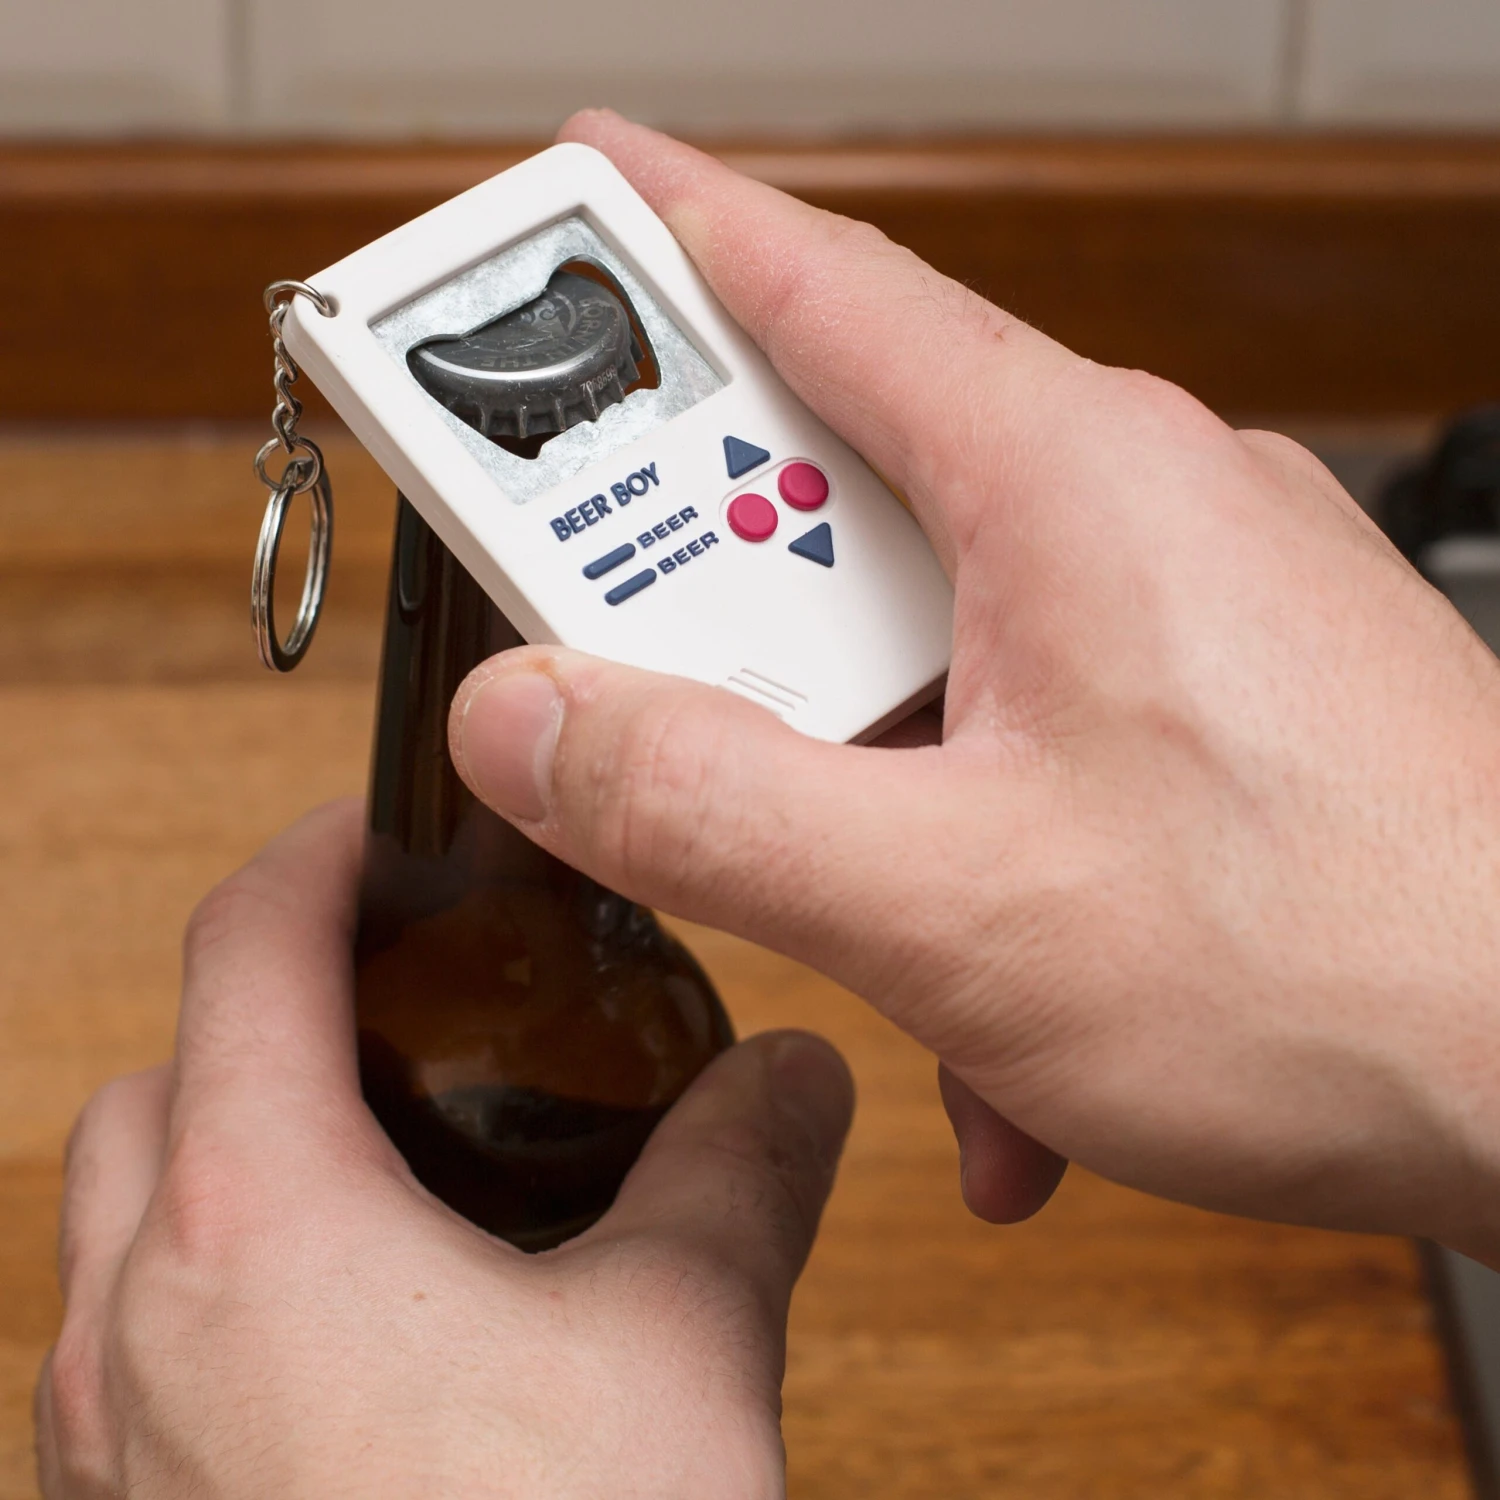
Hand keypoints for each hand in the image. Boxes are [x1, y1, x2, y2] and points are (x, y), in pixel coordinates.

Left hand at [37, 802, 852, 1498]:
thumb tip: (798, 1077)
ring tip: (377, 1179)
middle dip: (262, 1015)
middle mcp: (132, 1336)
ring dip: (221, 1162)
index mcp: (257, 1232)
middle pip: (154, 1082)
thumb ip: (742, 1173)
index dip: (315, 865)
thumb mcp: (682, 1346)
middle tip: (397, 1018)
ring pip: (115, 1229)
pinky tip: (343, 1357)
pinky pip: (115, 1367)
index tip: (381, 843)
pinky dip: (203, 1302)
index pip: (245, 952)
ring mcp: (100, 1462)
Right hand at [449, 111, 1499, 1263]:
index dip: (669, 228)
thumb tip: (535, 719)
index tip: (571, 189)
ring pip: (931, 636)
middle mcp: (1135, 505)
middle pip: (851, 484)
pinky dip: (965, 850)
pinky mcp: (1209, 700)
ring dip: (856, 779)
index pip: (819, 284)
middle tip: (618, 665)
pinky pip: (1026, 727)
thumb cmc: (1346, 973)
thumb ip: (714, 806)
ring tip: (848, 903)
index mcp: (1069, 479)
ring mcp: (1181, 602)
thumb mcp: (956, 905)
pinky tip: (986, 1008)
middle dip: (723, 594)